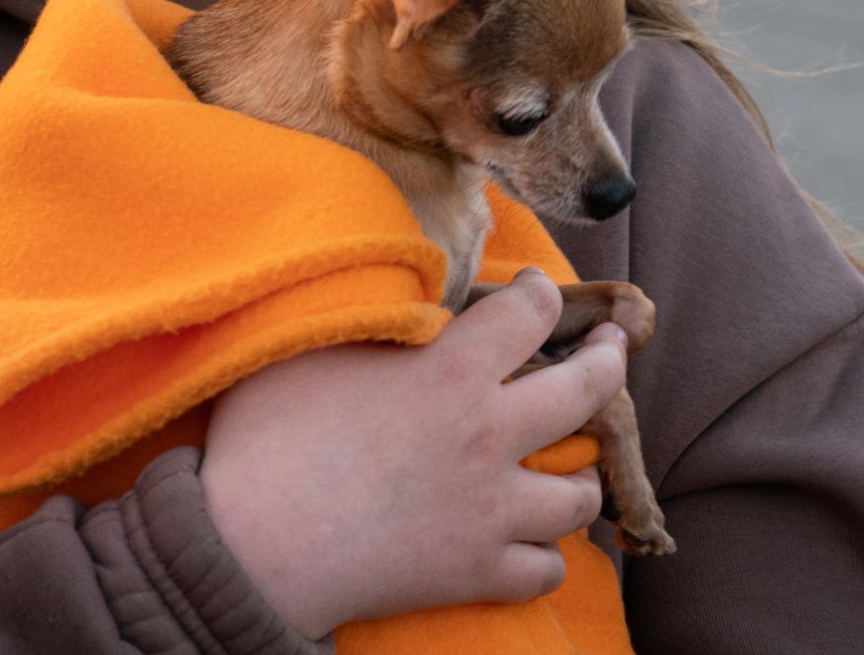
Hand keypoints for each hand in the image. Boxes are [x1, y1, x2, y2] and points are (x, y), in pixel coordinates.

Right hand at [198, 267, 627, 638]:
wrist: (249, 548)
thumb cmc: (267, 440)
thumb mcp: (311, 349)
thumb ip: (368, 315)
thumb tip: (392, 289)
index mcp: (452, 372)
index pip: (531, 312)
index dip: (541, 292)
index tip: (535, 290)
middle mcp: (489, 437)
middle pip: (587, 392)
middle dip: (609, 362)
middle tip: (614, 347)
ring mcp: (491, 511)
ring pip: (580, 495)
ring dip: (581, 477)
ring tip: (575, 466)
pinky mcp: (477, 573)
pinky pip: (546, 569)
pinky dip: (543, 556)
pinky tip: (529, 542)